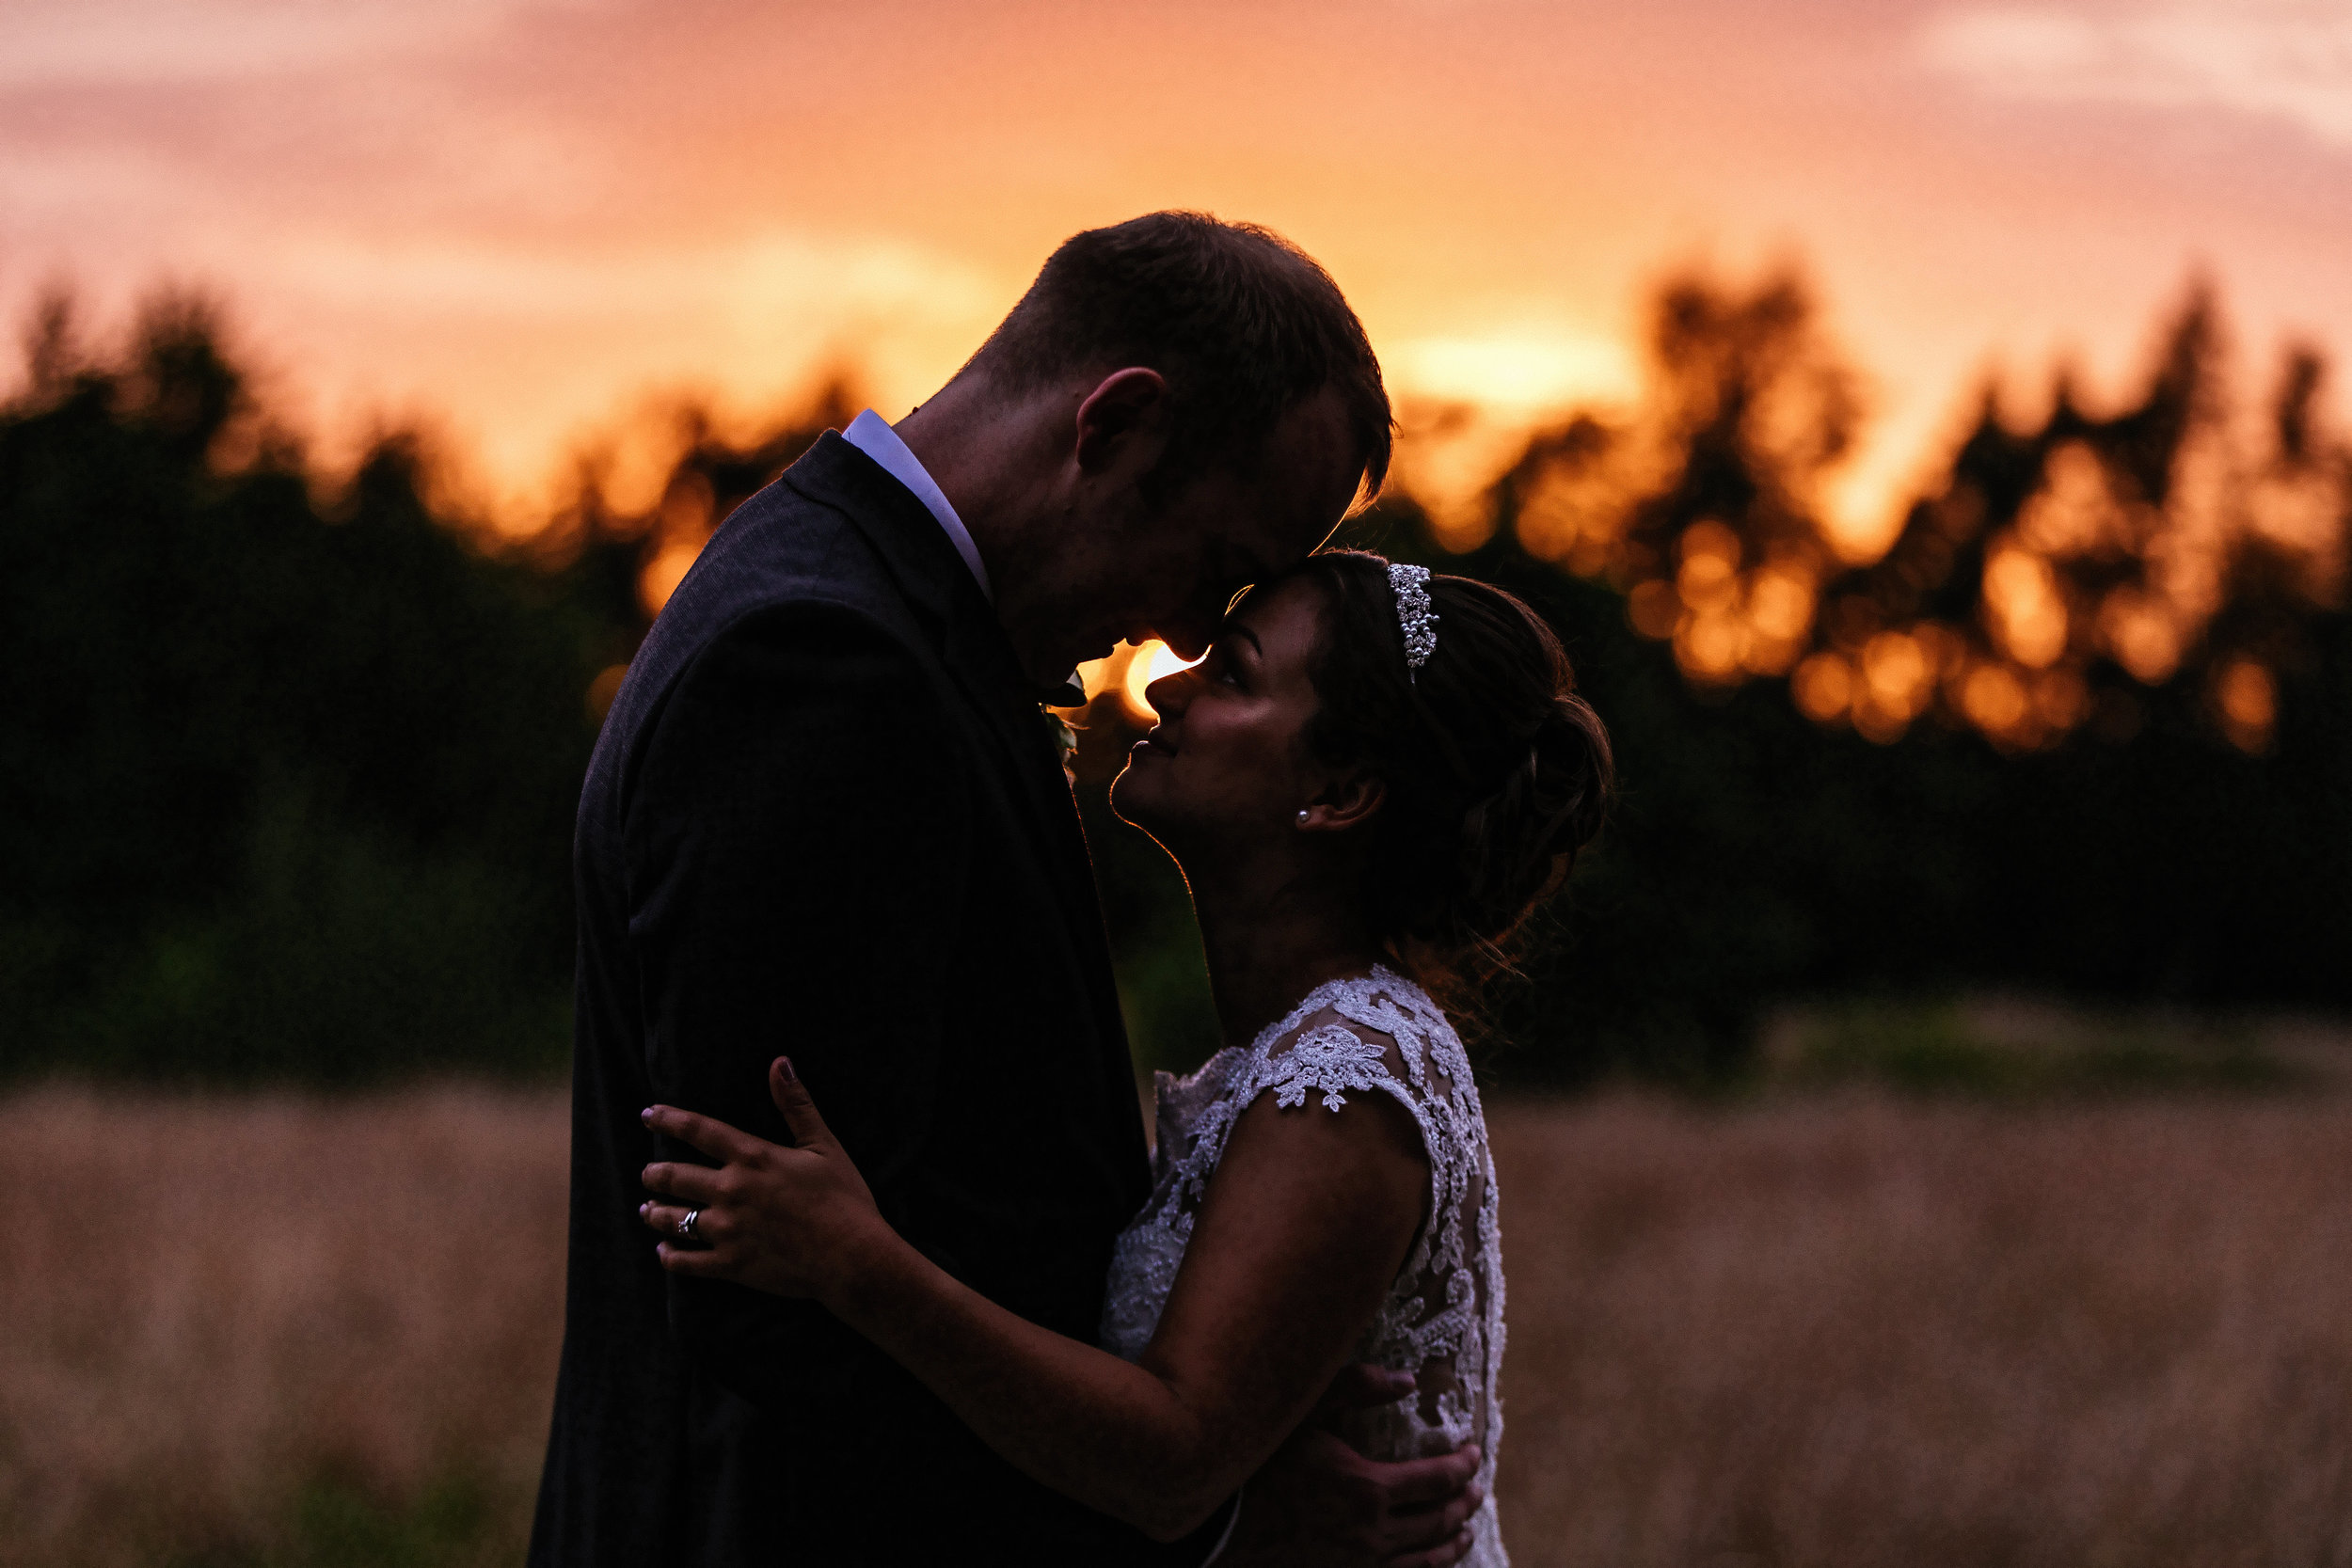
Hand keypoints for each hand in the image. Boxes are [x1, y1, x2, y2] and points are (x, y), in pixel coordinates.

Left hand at [638, 1057, 892, 1303]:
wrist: (851, 1256)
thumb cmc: (843, 1199)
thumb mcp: (824, 1146)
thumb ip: (797, 1105)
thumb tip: (780, 1063)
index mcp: (752, 1158)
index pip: (699, 1130)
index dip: (669, 1119)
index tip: (648, 1114)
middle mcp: (731, 1191)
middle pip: (675, 1176)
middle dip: (654, 1173)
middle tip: (647, 1172)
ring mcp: (727, 1230)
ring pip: (674, 1220)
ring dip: (654, 1213)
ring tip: (647, 1211)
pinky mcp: (731, 1264)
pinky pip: (687, 1262)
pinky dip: (670, 1256)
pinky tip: (665, 1251)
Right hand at [1218, 1365, 1483, 1567]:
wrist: (1217, 1531)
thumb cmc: (1257, 1466)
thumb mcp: (1303, 1414)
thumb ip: (1355, 1387)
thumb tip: (1409, 1379)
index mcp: (1369, 1489)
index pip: (1438, 1479)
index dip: (1463, 1466)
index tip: (1474, 1453)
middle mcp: (1374, 1535)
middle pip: (1438, 1522)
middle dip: (1464, 1503)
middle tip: (1476, 1490)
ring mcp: (1360, 1567)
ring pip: (1425, 1561)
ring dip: (1452, 1544)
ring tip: (1464, 1532)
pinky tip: (1425, 1563)